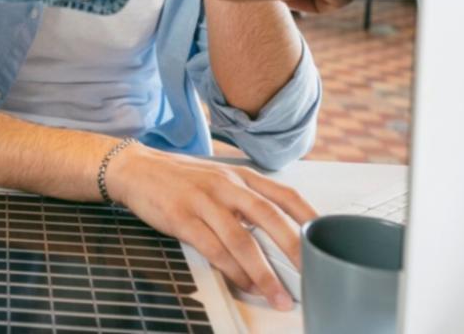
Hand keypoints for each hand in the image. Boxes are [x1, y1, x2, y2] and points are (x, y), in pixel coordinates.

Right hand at [106, 143, 315, 310]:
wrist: (135, 167)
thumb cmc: (180, 178)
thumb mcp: (218, 178)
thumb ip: (245, 199)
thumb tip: (275, 231)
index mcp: (239, 175)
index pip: (283, 193)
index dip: (308, 216)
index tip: (327, 237)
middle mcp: (225, 184)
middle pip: (268, 215)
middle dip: (293, 247)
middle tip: (311, 274)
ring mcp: (203, 201)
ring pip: (241, 238)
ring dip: (263, 272)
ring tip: (278, 295)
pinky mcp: (182, 218)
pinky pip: (213, 248)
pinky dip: (231, 269)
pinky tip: (243, 284)